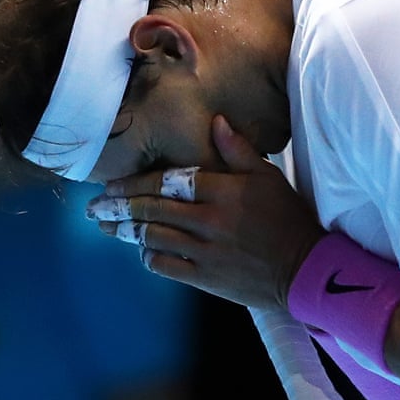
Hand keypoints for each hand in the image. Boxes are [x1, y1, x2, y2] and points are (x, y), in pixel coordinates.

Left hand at [86, 115, 324, 308]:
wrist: (304, 269)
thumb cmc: (288, 219)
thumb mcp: (268, 177)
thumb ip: (238, 150)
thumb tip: (216, 121)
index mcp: (223, 190)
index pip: (169, 181)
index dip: (136, 182)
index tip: (113, 184)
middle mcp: (210, 219)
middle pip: (152, 208)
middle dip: (118, 205)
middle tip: (95, 205)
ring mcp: (205, 251)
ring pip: (153, 236)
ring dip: (124, 230)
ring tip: (105, 225)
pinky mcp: (206, 278)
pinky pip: (166, 265)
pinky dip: (149, 255)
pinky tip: (141, 249)